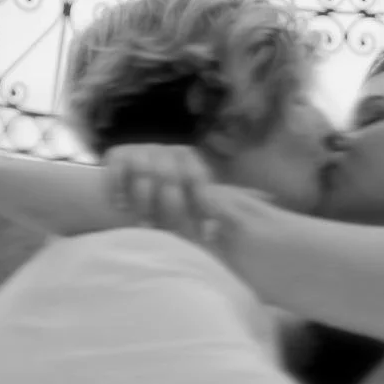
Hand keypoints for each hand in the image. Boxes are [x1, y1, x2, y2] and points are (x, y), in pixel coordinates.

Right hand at [103, 144, 274, 248]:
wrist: (122, 179)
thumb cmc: (166, 193)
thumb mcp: (194, 194)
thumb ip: (223, 199)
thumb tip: (266, 200)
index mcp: (190, 158)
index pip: (199, 180)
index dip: (203, 206)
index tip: (206, 233)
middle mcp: (167, 150)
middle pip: (170, 179)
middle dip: (171, 209)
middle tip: (172, 233)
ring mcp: (141, 150)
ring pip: (145, 177)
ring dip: (144, 203)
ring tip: (145, 226)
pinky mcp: (116, 154)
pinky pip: (118, 171)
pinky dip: (118, 189)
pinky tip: (120, 205)